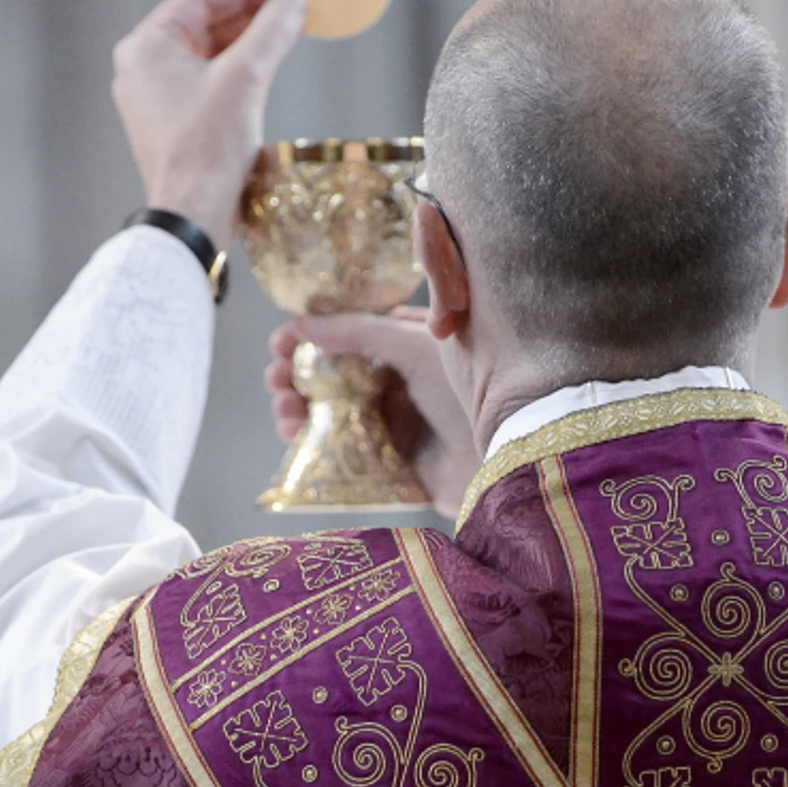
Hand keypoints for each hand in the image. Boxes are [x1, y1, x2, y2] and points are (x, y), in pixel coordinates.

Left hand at [112, 0, 308, 247]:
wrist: (193, 216)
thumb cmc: (207, 148)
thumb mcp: (245, 78)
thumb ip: (272, 31)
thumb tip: (295, 1)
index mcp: (146, 49)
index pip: (199, 0)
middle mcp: (143, 71)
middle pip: (204, 27)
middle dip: (251, 18)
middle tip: (292, 10)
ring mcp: (157, 101)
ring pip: (209, 57)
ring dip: (249, 46)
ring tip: (289, 35)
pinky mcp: (175, 126)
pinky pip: (209, 85)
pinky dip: (239, 74)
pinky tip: (269, 71)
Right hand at [267, 309, 481, 513]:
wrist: (511, 450)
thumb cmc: (476, 386)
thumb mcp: (414, 344)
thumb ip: (360, 331)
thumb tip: (303, 322)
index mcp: (408, 348)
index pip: (349, 334)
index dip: (312, 335)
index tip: (281, 340)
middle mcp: (399, 384)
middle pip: (332, 375)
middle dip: (297, 374)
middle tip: (276, 377)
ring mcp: (394, 425)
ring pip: (330, 413)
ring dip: (299, 407)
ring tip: (284, 407)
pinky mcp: (391, 465)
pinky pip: (341, 453)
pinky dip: (311, 445)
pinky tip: (294, 437)